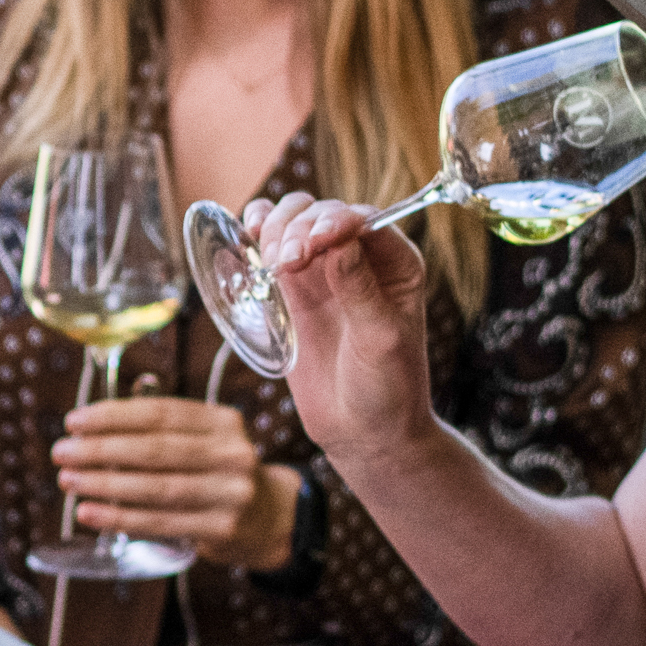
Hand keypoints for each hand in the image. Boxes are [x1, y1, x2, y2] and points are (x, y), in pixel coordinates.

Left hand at [51, 396, 287, 564]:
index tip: (74, 421)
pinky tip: (89, 513)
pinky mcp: (222, 529)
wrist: (267, 519)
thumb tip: (88, 425)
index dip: (113, 416)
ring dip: (104, 485)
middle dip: (101, 450)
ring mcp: (231, 494)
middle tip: (62, 452)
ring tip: (68, 481)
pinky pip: (161, 522)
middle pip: (156, 450)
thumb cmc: (215, 472)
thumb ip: (159, 427)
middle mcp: (233, 454)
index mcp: (223, 422)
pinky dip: (120, 518)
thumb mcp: (203, 439)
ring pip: (156, 488)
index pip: (161, 413)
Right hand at [256, 193, 438, 468]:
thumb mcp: (381, 340)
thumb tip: (339, 243)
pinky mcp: (293, 290)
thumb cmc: (387, 388)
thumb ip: (361, 290)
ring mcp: (324, 272)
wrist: (364, 431)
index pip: (364, 220)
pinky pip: (272, 245)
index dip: (335, 221)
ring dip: (277, 227)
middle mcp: (361, 259)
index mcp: (397, 264)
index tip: (315, 242)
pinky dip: (257, 232)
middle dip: (300, 227)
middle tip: (286, 262)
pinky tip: (248, 237)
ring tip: (271, 259)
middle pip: (324, 214)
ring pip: (295, 220)